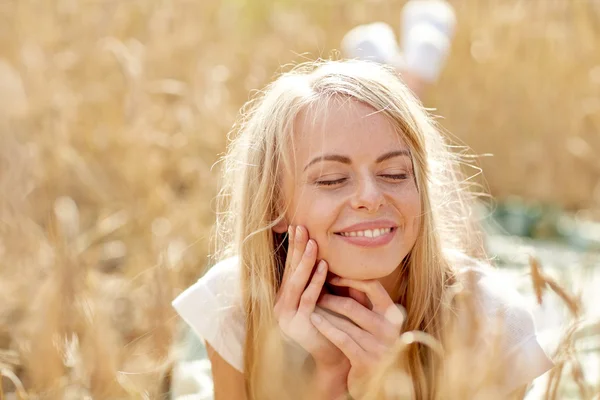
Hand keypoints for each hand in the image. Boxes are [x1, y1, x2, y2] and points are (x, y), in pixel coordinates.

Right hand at [273, 226, 349, 393]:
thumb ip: (322, 280)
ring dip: (305, 261)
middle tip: (301, 226)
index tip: (297, 226)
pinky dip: (316, 281)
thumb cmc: (331, 325)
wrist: (333, 357)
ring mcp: (287, 315)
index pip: (289, 267)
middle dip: (296, 248)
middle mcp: (281, 304)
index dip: (293, 247)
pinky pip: (308, 298)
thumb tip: (327, 253)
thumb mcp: (324, 297)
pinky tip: (323, 266)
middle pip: (290, 271)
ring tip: (313, 242)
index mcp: (286, 297)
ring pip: (296, 283)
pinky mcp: (298, 324)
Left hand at [311, 277, 405, 398]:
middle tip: (313, 291)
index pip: (372, 286)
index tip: (330, 274)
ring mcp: (379, 346)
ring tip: (309, 303)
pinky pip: (342, 339)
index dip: (350, 278)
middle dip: (329, 297)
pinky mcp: (366, 361)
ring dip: (324, 311)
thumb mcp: (373, 320)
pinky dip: (326, 326)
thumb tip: (342, 269)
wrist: (376, 381)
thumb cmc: (371, 343)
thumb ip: (364, 299)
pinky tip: (314, 318)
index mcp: (393, 314)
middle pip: (353, 305)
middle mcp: (390, 329)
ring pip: (344, 322)